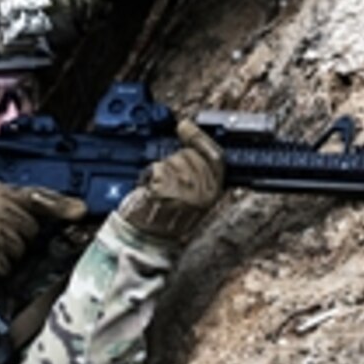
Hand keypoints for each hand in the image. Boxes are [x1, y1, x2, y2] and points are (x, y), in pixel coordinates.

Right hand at [0, 177, 86, 274]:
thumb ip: (8, 196)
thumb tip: (28, 204)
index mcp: (4, 194)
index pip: (40, 198)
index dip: (62, 205)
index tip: (80, 210)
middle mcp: (4, 213)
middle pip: (31, 231)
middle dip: (20, 235)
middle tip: (0, 231)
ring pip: (19, 251)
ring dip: (8, 251)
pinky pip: (4, 266)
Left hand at [118, 119, 224, 241]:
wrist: (147, 238)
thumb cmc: (165, 218)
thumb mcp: (191, 198)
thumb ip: (197, 174)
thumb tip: (190, 140)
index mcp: (213, 193)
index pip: (216, 157)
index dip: (200, 138)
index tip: (185, 126)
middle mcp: (203, 192)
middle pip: (190, 155)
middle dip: (175, 159)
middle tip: (167, 178)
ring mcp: (185, 190)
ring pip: (172, 160)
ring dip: (161, 169)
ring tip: (159, 189)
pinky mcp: (166, 189)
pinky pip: (157, 168)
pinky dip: (149, 174)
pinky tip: (149, 189)